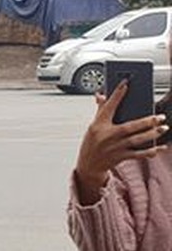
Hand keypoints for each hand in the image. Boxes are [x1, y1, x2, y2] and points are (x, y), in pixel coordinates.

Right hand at [75, 81, 166, 199]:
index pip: (108, 107)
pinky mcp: (120, 157)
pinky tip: (159, 147)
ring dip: (151, 134)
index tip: (126, 84)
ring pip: (136, 140)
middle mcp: (106, 136)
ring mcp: (114, 148)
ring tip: (163, 128)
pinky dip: (150, 151)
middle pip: (128, 127)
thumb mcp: (92, 126)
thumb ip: (100, 110)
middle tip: (160, 116)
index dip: (116, 95)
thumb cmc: (91, 144)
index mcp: (98, 126)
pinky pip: (138, 154)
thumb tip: (101, 95)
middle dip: (146, 122)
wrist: (88, 166)